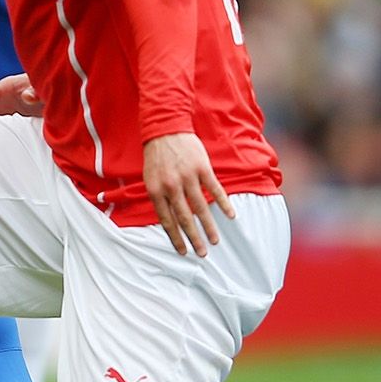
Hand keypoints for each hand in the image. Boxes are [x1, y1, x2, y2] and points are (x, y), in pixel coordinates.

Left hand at [141, 132, 234, 257]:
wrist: (165, 128)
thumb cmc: (156, 156)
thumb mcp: (150, 178)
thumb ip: (159, 198)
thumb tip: (169, 221)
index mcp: (156, 190)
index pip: (167, 220)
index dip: (175, 238)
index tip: (183, 251)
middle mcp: (171, 186)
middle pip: (185, 218)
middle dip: (194, 238)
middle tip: (202, 254)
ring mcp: (188, 177)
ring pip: (201, 208)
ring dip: (209, 226)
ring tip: (215, 241)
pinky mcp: (202, 168)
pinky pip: (215, 190)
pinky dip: (224, 203)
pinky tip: (231, 215)